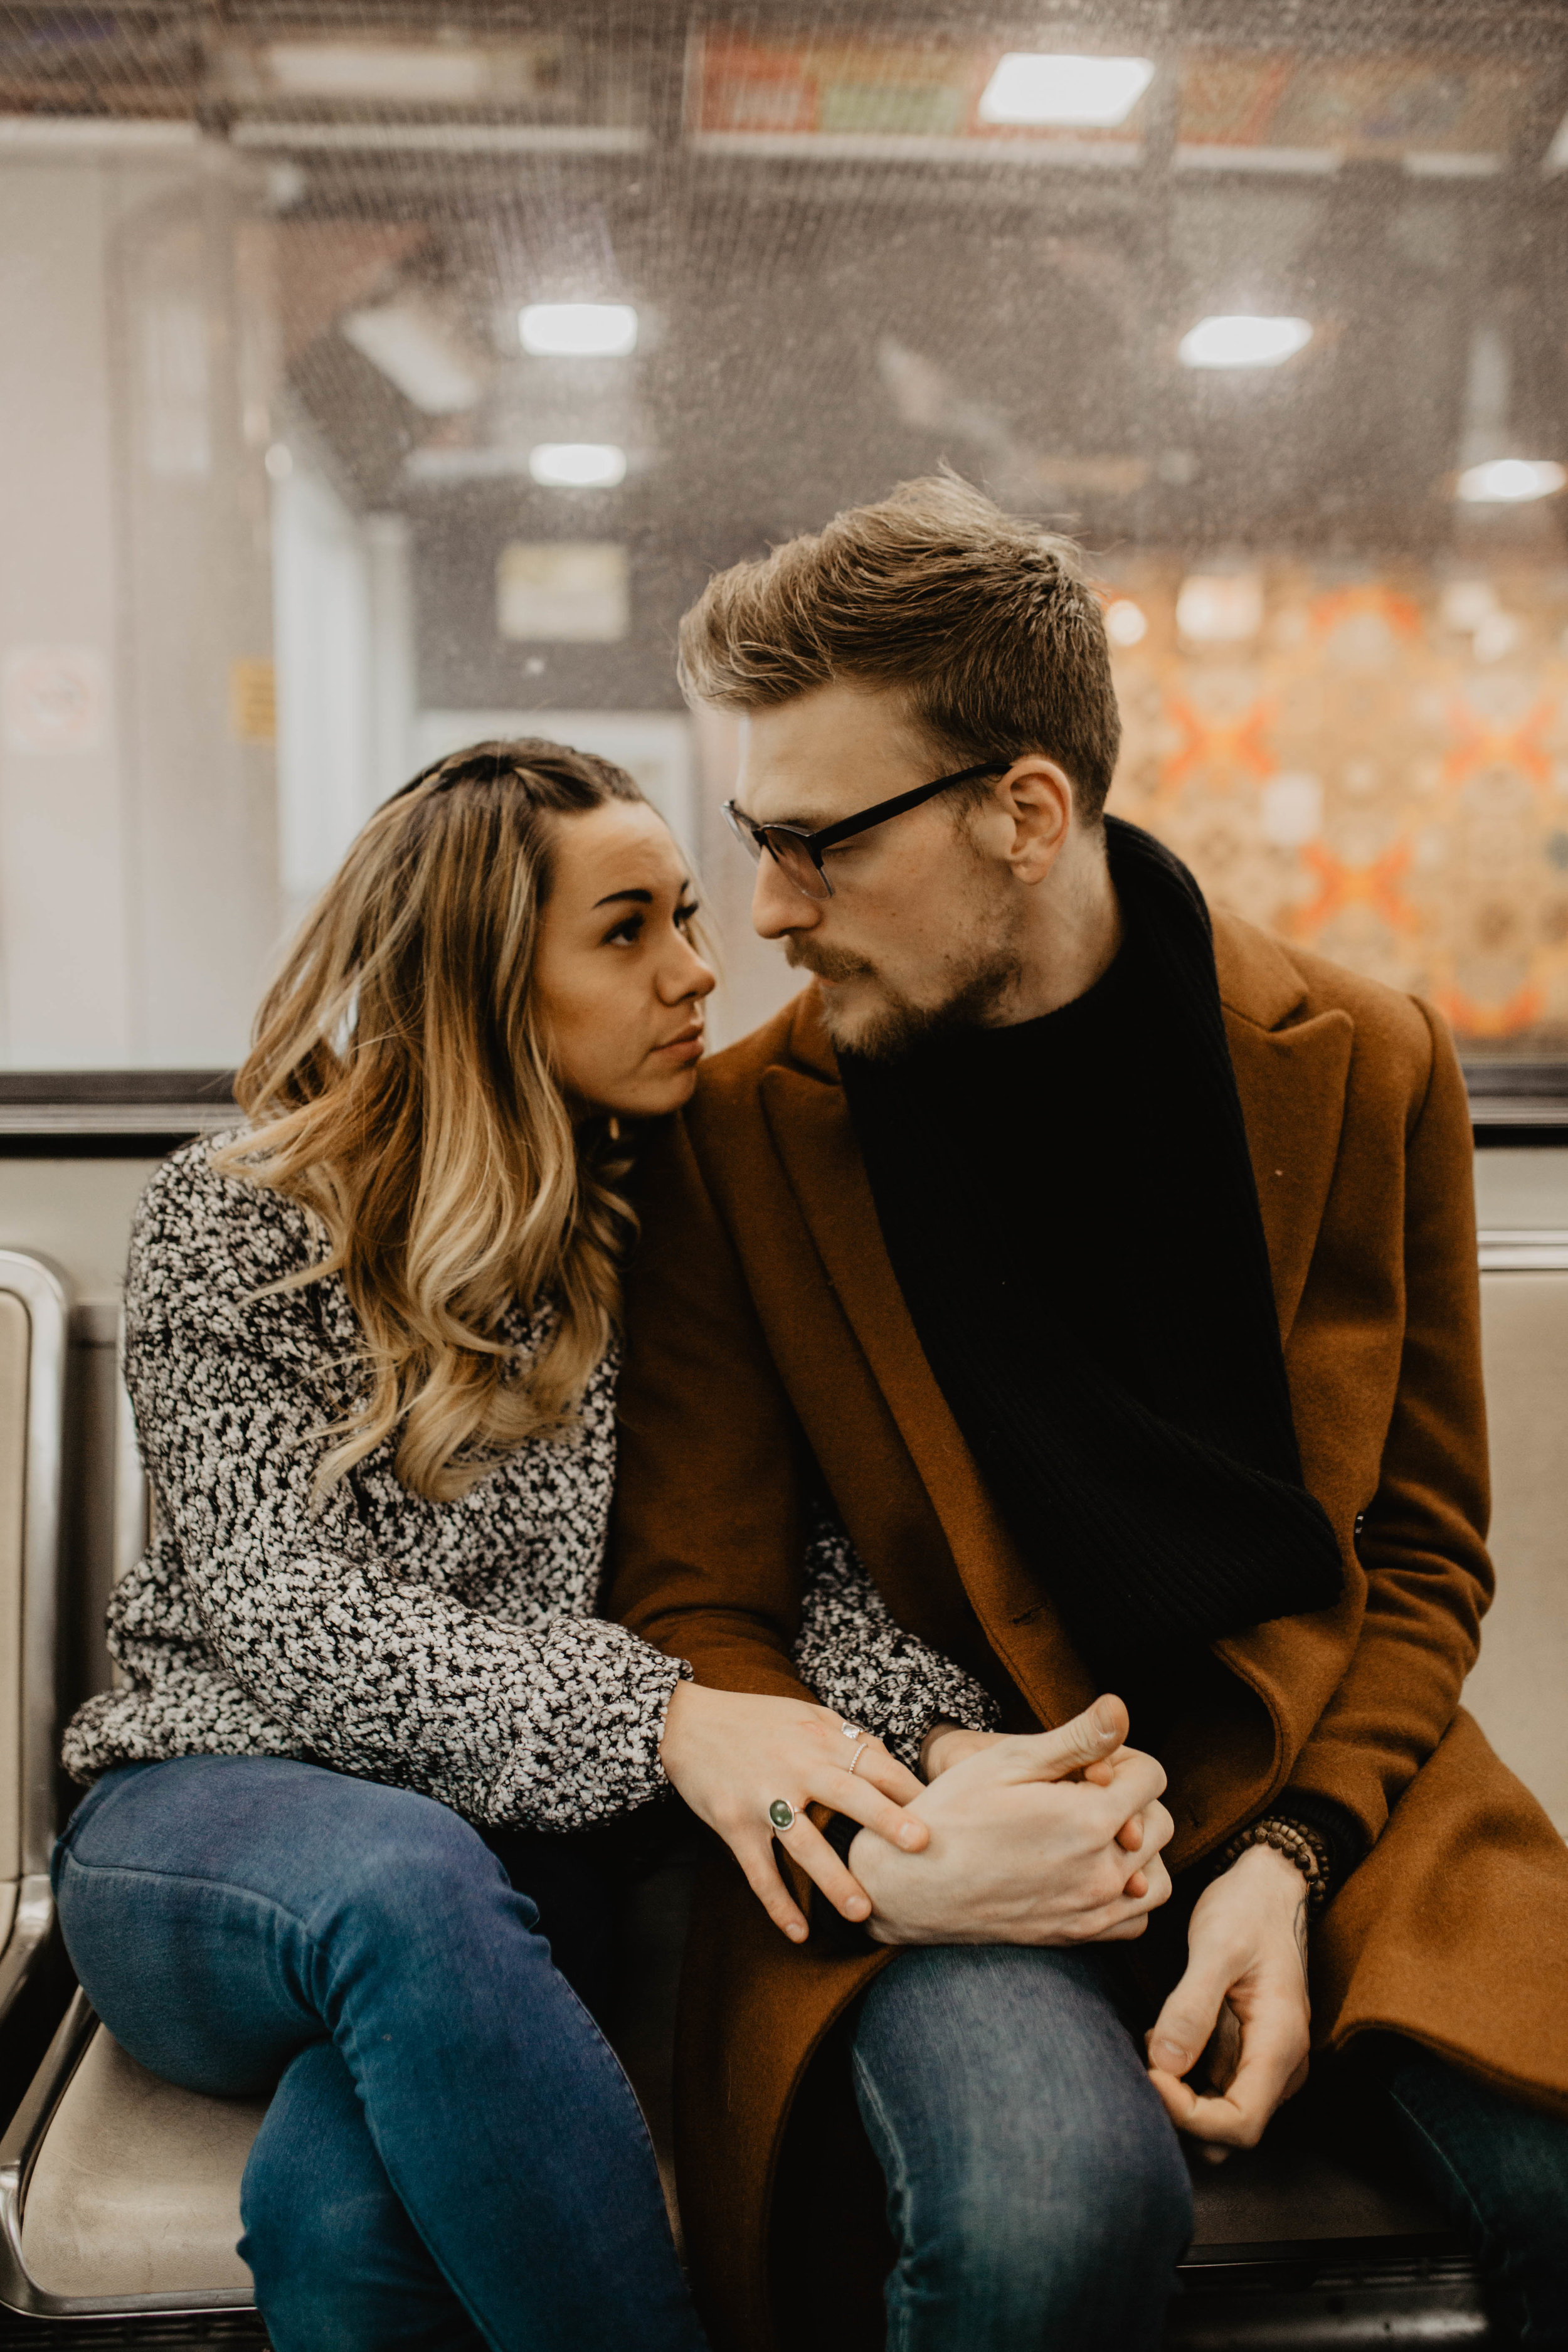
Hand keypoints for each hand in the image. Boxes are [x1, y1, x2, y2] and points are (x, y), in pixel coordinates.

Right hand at [659, 1682, 928, 1943]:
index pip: (874, 1763)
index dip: (908, 1788)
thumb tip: (888, 1759)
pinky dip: (778, 1903)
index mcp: (819, 1739)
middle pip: (848, 1795)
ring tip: (864, 1912)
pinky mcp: (734, 1824)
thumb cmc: (753, 1720)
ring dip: (834, 1879)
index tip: (942, 1812)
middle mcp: (795, 1767)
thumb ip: (845, 1736)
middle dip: (885, 1820)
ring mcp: (763, 1798)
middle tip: (921, 1845)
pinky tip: (799, 1932)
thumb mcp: (804, 1714)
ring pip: (804, 1844)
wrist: (685, 1723)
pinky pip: (759, 1871)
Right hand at [849, 1696, 1172, 1946]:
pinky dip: (1128, 1892)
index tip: (1086, 1763)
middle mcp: (1102, 1872)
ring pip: (1158, 1875)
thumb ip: (1077, 1739)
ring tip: (1093, 1830)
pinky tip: (1091, 1869)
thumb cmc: (953, 1813)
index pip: (1152, 1777)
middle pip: (1160, 1822)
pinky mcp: (1078, 1936)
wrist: (911, 1885)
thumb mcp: (1009, 1761)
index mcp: (1089, 1821)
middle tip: (1081, 1792)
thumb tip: (1122, 1708)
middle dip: (1131, 1799)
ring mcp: (1092, 1911)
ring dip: (1138, 1847)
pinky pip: (1136, 1917)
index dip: (1122, 1759)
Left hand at [1146, 1843, 1310, 2157]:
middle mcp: (1281, 2066)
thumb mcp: (1216, 1947)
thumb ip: (1191, 2006)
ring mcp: (1266, 2061)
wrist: (1268, 1885)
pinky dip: (1184, 2077)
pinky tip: (1162, 2039)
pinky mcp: (1248, 2051)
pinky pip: (1215, 2087)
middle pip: (1229, 2131)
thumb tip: (1164, 2066)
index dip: (1189, 2116)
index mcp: (1281, 2044)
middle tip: (1143, 2062)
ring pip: (1220, 2114)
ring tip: (1150, 2045)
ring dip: (1180, 2096)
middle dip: (1181, 2112)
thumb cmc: (1246, 1909)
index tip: (1150, 2075)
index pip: (1240, 2124)